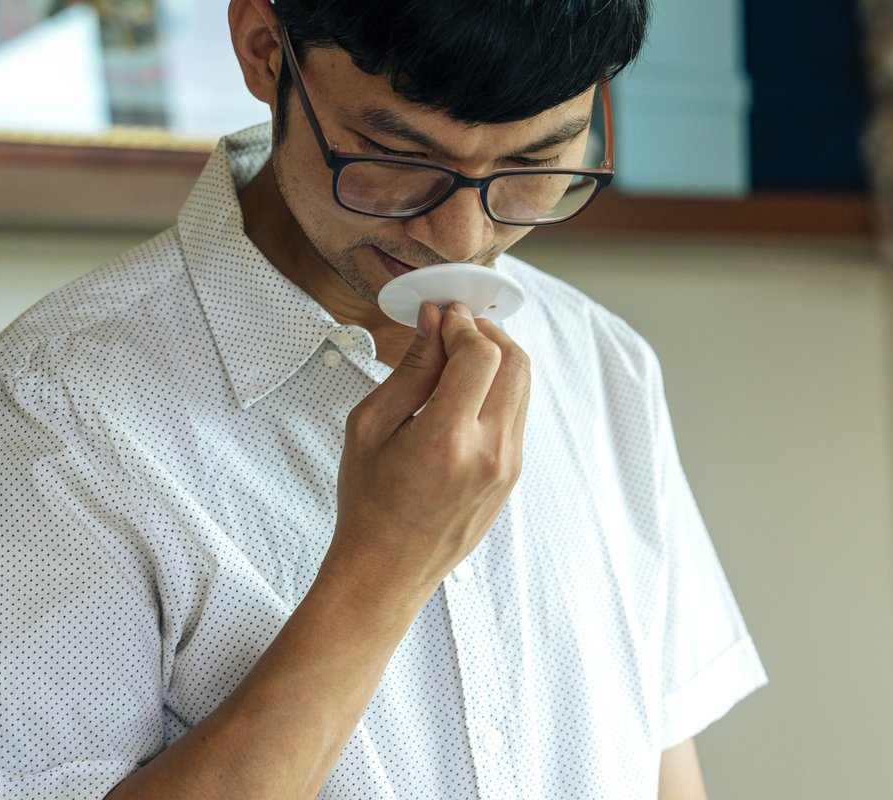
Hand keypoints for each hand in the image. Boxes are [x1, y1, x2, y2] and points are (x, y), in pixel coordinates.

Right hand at [324, 301, 529, 612]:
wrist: (387, 570)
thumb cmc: (369, 503)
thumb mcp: (371, 425)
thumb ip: (410, 368)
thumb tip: (433, 321)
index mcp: (447, 440)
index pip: (482, 355)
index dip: (463, 324)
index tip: (443, 317)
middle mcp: (489, 453)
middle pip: (516, 362)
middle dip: (488, 333)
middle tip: (456, 328)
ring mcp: (508, 467)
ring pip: (524, 385)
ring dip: (498, 358)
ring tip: (458, 357)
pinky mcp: (513, 475)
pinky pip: (518, 414)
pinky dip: (499, 388)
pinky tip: (466, 392)